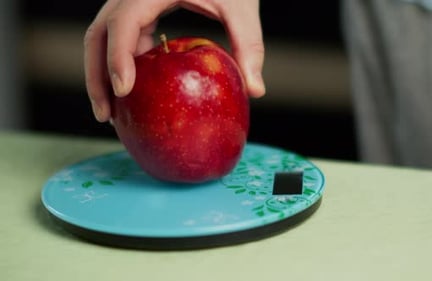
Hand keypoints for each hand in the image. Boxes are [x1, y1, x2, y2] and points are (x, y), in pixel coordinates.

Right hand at [84, 0, 265, 121]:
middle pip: (100, 33)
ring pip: (105, 37)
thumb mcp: (242, 7)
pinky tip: (134, 93)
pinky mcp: (142, 10)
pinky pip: (123, 39)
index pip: (124, 21)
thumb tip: (256, 91)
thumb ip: (249, 46)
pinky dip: (123, 65)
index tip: (124, 92)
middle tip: (106, 115)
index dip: (117, 56)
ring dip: (104, 74)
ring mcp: (135, 1)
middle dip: (98, 75)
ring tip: (112, 113)